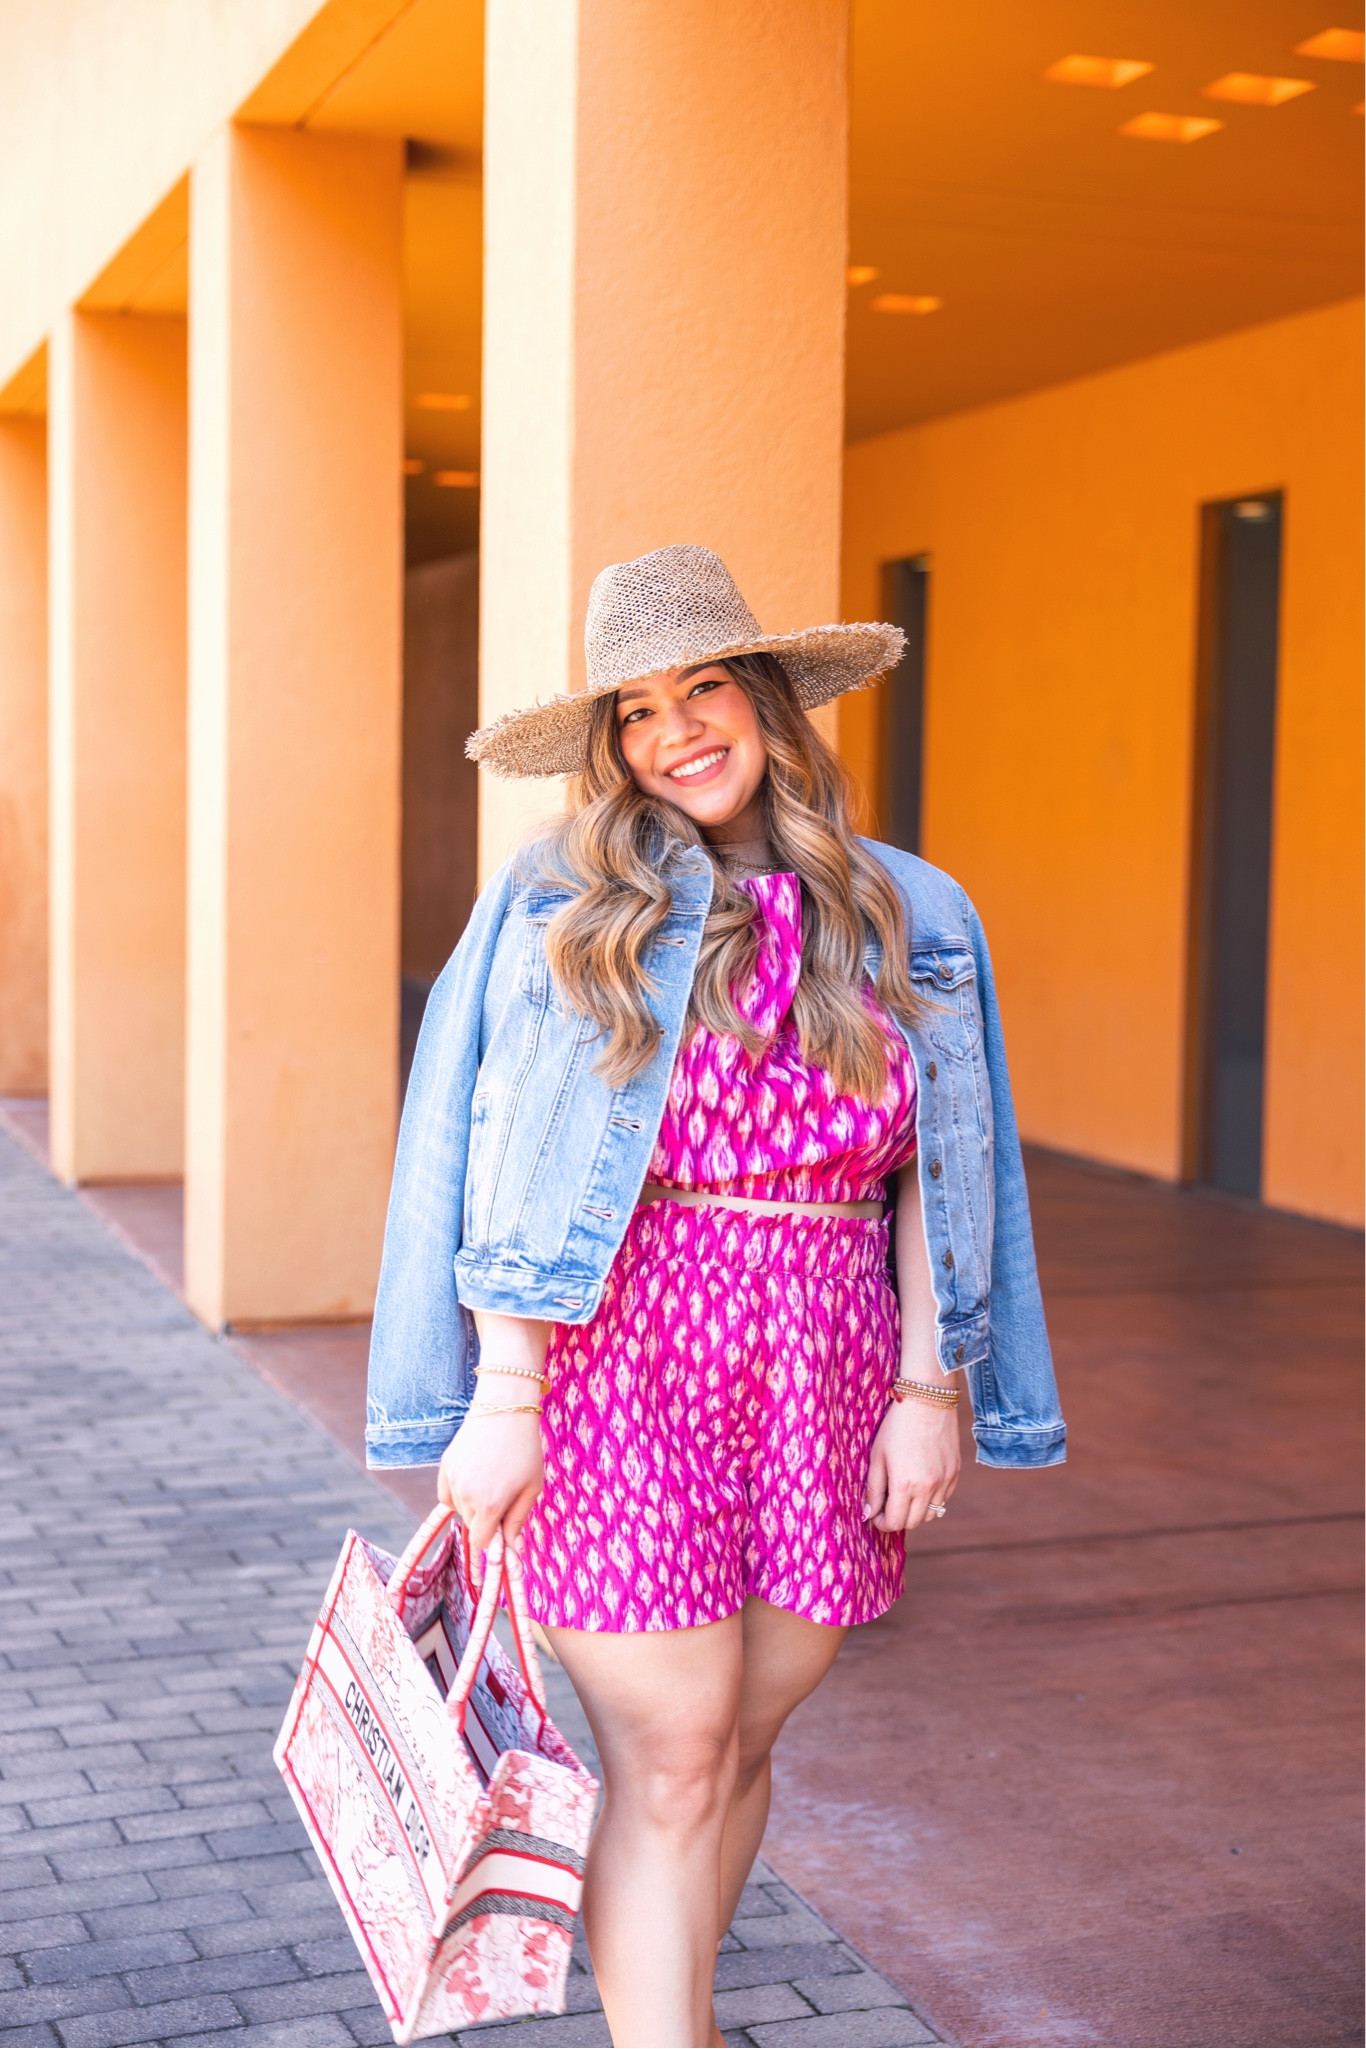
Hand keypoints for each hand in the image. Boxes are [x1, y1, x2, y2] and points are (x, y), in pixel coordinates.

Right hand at [438, 1405, 543, 1584]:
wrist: (505, 1408)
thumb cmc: (525, 1449)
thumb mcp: (531, 1487)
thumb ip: (517, 1521)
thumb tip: (512, 1551)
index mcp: (490, 1506)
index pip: (481, 1542)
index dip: (492, 1540)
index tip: (502, 1528)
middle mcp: (466, 1496)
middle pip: (471, 1525)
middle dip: (486, 1519)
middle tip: (503, 1495)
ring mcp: (453, 1480)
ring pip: (459, 1509)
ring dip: (472, 1504)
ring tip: (491, 1480)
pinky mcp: (444, 1466)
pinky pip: (446, 1493)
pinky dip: (457, 1493)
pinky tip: (474, 1477)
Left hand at [864, 1396, 960, 1534]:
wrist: (927, 1401)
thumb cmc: (896, 1426)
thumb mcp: (878, 1456)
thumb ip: (873, 1489)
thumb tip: (868, 1514)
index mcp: (905, 1485)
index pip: (894, 1523)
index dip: (882, 1524)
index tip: (875, 1516)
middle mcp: (928, 1488)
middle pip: (913, 1523)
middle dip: (897, 1519)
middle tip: (887, 1505)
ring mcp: (945, 1482)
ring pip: (930, 1514)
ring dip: (915, 1512)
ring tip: (903, 1495)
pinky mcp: (955, 1474)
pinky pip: (943, 1500)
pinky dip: (931, 1500)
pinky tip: (920, 1485)